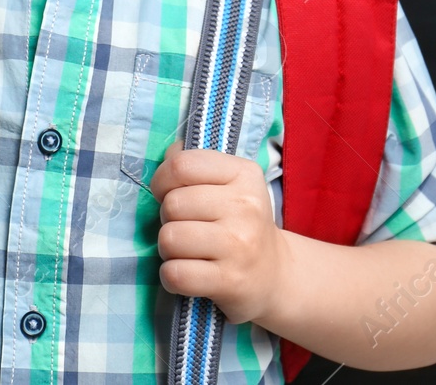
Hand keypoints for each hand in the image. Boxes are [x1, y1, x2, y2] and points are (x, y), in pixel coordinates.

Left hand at [150, 142, 286, 324]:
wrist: (274, 273)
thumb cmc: (240, 222)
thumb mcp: (230, 183)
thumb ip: (196, 164)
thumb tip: (168, 154)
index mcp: (243, 174)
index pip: (181, 165)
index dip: (162, 180)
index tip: (168, 194)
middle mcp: (246, 207)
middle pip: (172, 204)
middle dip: (167, 218)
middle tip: (185, 227)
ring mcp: (239, 245)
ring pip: (169, 239)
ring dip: (168, 249)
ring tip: (187, 250)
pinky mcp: (230, 281)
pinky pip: (175, 274)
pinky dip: (171, 276)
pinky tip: (187, 272)